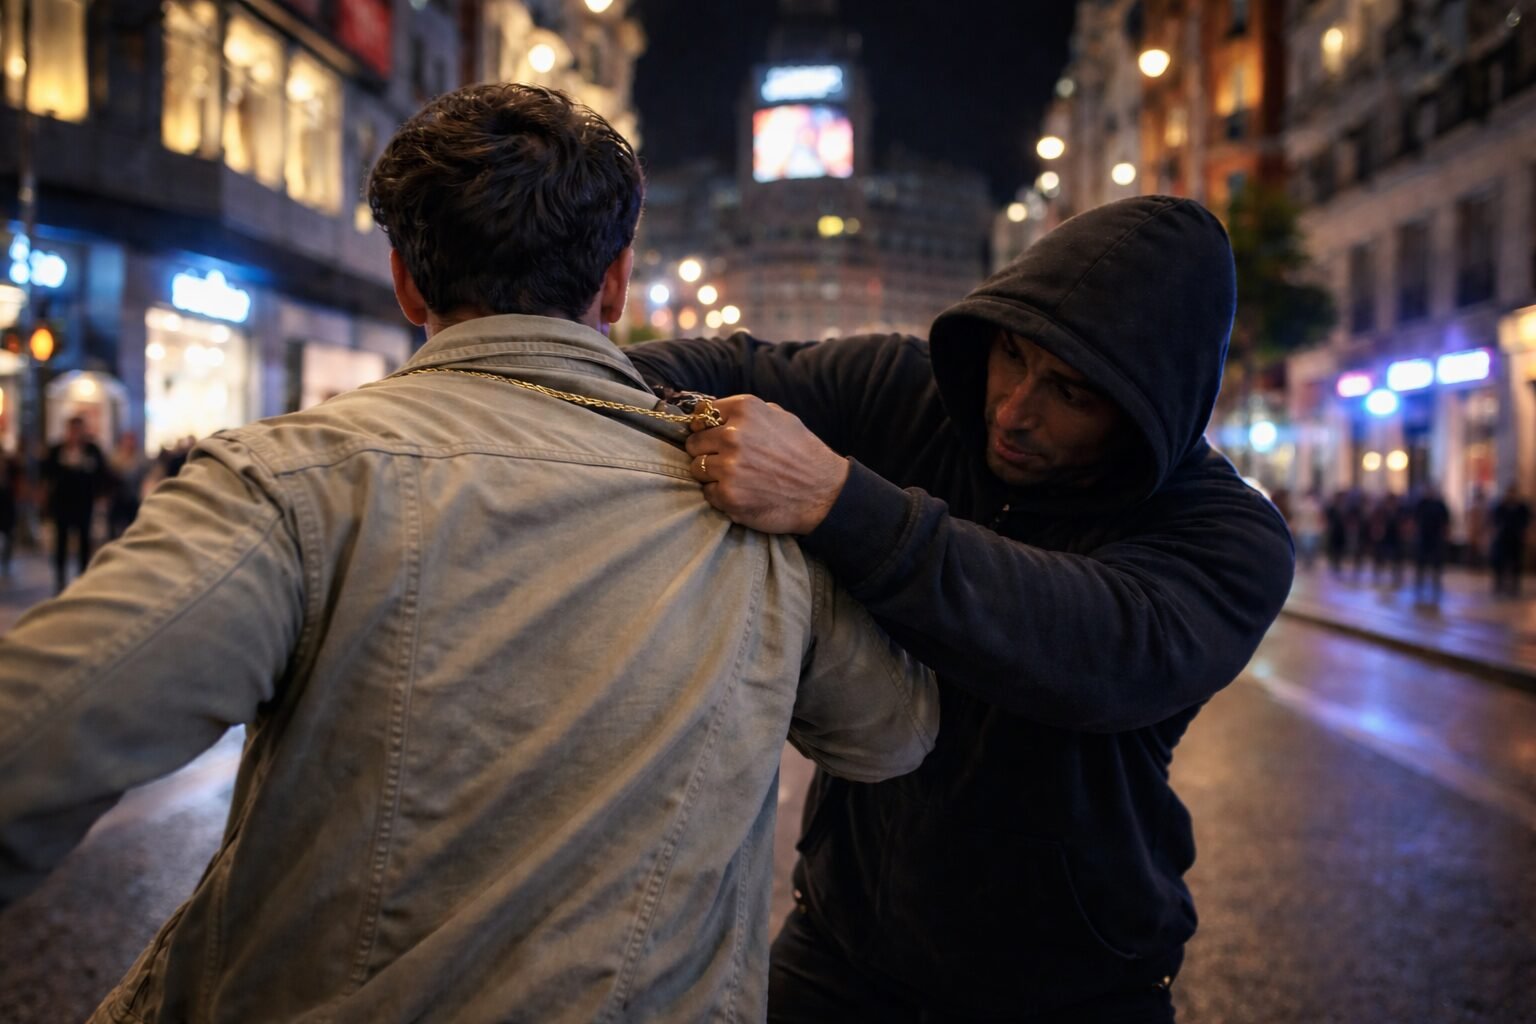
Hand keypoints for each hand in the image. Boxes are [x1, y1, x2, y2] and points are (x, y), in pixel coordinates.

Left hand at [685, 396, 849, 533]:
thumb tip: (714, 413)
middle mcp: (733, 434)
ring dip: (711, 474)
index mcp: (746, 410)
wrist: (824, 493)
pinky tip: (741, 493)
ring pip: (697, 468)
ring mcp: (729, 466)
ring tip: (736, 478)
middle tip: (726, 460)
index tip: (710, 435)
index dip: (704, 426)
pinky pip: (707, 492)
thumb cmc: (803, 454)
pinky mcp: (728, 495)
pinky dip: (720, 495)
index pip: (701, 414)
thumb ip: (747, 413)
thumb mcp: (781, 417)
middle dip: (707, 451)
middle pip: (694, 442)